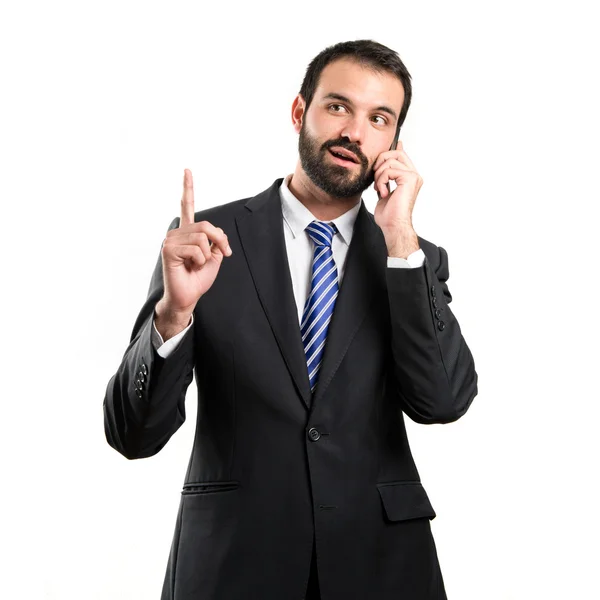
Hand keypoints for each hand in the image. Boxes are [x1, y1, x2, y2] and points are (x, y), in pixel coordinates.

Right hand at [155, 169, 231, 337]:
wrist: (187, 297)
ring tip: (197, 265)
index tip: (187, 170)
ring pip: (202, 238)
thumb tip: (218, 233)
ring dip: (207, 255)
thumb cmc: (198, 279)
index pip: (186, 206)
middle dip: (221, 241)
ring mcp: (171, 240)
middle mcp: (177, 233)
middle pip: (206, 225)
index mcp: (187, 233)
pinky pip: (196, 249)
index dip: (187, 188)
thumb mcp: (214, 257)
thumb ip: (217, 241)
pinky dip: (200, 260)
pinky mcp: (168, 250)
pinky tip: (190, 267)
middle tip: (225, 254)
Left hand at [372, 141, 422, 256]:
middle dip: (381, 162)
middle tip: (375, 177)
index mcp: (410, 178)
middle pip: (396, 154)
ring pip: (390, 162)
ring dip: (379, 176)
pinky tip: (383, 193)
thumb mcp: (384, 192)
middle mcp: (414, 175)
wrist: (393, 226)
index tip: (395, 144)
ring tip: (379, 189)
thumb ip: (385, 178)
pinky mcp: (409, 179)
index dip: (395, 149)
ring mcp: (413, 176)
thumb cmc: (389, 215)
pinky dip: (381, 181)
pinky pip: (389, 170)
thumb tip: (384, 167)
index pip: (402, 157)